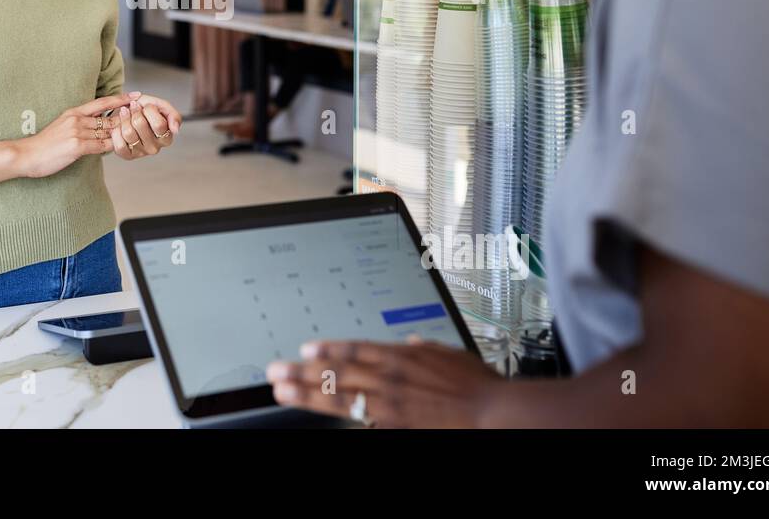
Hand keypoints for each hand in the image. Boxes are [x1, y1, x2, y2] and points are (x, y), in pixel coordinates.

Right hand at [18, 93, 136, 179]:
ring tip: (137, 133)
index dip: (120, 99)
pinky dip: (112, 146)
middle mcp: (77, 119)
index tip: (135, 96)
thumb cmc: (44, 144)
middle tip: (143, 116)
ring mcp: (77, 132)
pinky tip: (120, 147)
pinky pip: (101, 146)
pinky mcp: (77, 146)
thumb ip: (79, 125)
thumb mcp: (62, 127)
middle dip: (126, 119)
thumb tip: (97, 127)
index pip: (101, 102)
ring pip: (108, 132)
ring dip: (122, 134)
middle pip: (109, 118)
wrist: (27, 155)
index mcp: (73, 112)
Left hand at [109, 91, 181, 159]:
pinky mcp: (127, 156)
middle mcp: (155, 148)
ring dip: (124, 119)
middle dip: (135, 111)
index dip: (150, 110)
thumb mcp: (162, 106)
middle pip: (140, 125)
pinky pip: (119, 145)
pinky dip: (117, 132)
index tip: (147, 106)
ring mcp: (141, 153)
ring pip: (128, 133)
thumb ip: (173, 115)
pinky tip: (120, 127)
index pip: (159, 124)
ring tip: (126, 114)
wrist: (129, 112)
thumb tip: (175, 130)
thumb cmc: (146, 109)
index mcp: (167, 138)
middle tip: (135, 108)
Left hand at [265, 336, 503, 427]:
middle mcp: (389, 377)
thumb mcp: (448, 354)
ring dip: (307, 393)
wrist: (492, 413)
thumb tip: (413, 343)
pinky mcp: (395, 425)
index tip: (305, 348)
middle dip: (303, 371)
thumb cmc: (477, 385)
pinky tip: (318, 414)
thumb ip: (425, 349)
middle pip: (336, 373)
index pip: (354, 349)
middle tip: (276, 371)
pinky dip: (338, 415)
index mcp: (401, 355)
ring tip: (283, 391)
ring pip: (339, 397)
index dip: (327, 349)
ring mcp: (389, 404)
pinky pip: (360, 419)